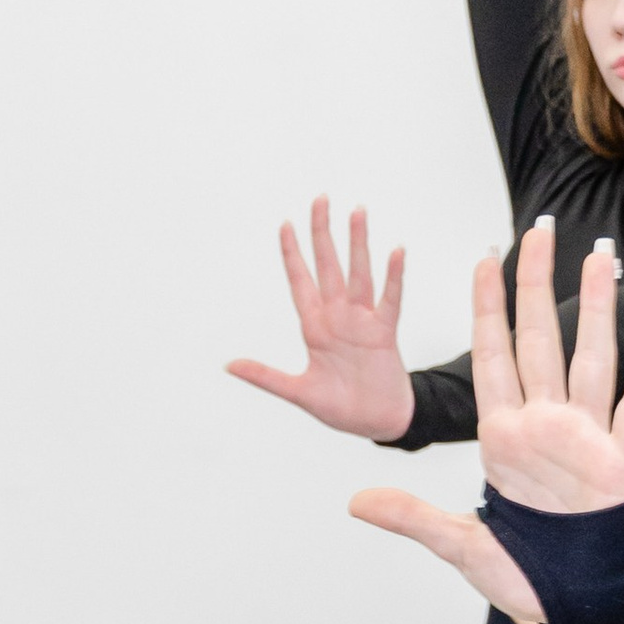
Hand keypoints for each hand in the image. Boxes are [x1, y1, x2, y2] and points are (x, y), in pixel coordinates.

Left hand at [227, 196, 414, 443]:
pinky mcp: (385, 333)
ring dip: (357, 243)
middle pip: (328, 266)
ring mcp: (362, 322)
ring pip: (358, 273)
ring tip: (357, 212)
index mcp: (314, 328)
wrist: (377, 423)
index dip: (292, 254)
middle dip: (322, 233)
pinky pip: (390, 299)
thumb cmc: (340, 407)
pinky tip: (395, 251)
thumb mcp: (298, 392)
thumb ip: (265, 376)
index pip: (300, 282)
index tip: (284, 224)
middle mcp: (337, 317)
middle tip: (320, 199)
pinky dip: (393, 276)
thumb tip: (229, 365)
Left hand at [349, 219, 623, 620]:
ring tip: (601, 257)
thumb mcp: (458, 546)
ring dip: (597, 308)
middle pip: (540, 340)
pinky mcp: (620, 462)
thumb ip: (411, 518)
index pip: (491, 357)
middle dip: (538, 284)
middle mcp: (543, 427)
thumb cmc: (521, 575)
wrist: (572, 605)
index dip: (486, 308)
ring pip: (591, 358)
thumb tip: (355, 503)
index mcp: (502, 438)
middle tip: (540, 230)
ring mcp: (584, 440)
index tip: (483, 260)